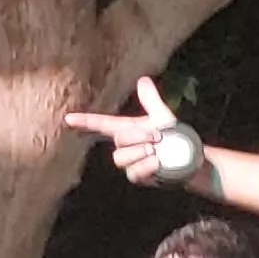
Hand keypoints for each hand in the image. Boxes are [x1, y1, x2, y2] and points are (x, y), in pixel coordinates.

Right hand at [64, 77, 197, 187]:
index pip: (101, 124)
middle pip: (118, 139)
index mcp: (128, 129)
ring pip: (120, 158)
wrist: (190, 158)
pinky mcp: (140, 178)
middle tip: (157, 136)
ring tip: (156, 150)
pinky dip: (146, 166)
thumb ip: (151, 100)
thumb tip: (143, 80)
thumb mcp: (163, 117)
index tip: (68, 118)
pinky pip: (133, 173)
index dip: (85, 121)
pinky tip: (158, 162)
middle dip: (137, 136)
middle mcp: (126, 146)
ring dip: (140, 151)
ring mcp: (131, 163)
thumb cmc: (175, 137)